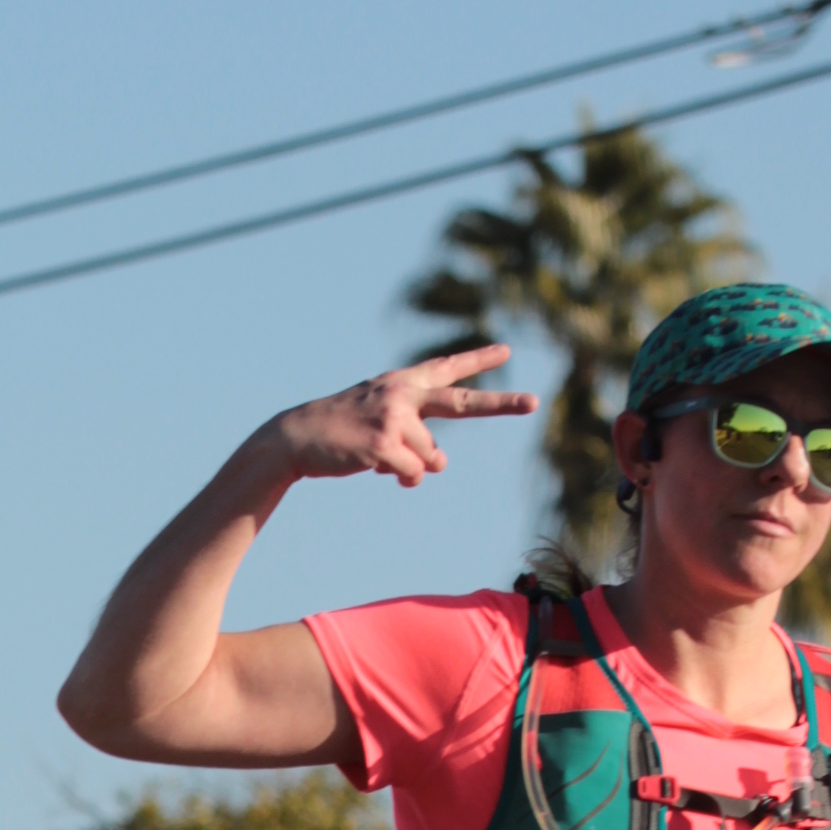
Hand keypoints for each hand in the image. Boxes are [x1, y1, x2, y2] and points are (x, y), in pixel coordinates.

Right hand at [268, 346, 538, 490]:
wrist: (296, 437)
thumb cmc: (339, 431)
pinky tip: (372, 465)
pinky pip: (412, 474)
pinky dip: (398, 478)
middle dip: (502, 404)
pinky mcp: (385, 445)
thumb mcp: (380, 425)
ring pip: (430, 458)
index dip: (477, 361)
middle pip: (463, 404)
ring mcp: (396, 418)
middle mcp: (404, 394)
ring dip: (408, 466)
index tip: (506, 352)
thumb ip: (417, 438)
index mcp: (402, 383)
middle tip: (534, 404)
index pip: (446, 369)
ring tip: (375, 455)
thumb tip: (441, 464)